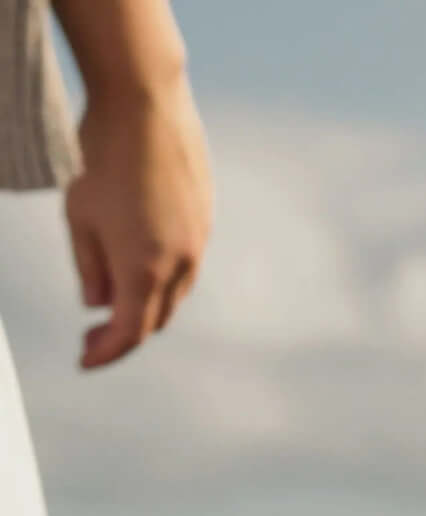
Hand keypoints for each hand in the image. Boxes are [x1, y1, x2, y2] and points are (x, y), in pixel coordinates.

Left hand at [62, 72, 212, 368]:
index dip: (106, 353)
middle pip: (155, 318)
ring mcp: (197, 244)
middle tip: (92, 334)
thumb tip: (98, 304)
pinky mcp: (204, 221)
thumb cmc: (100, 153)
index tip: (84, 361)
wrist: (145, 102)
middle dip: (124, 332)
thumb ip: (90, 267)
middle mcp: (179, 265)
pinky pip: (184, 264)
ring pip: (173, 294)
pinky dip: (161, 277)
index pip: (129, 332)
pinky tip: (138, 260)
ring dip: (145, 304)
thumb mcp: (79, 214)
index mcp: (143, 269)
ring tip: (116, 298)